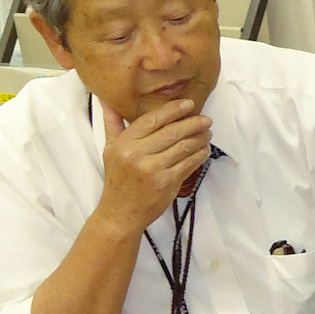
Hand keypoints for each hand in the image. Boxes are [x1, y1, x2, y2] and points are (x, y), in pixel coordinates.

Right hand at [98, 101, 211, 233]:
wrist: (121, 213)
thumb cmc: (118, 179)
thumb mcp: (109, 150)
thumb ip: (113, 124)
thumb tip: (107, 100)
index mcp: (124, 144)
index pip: (152, 119)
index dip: (173, 110)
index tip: (189, 104)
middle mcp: (137, 154)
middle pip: (172, 132)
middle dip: (193, 123)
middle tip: (206, 119)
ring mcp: (153, 169)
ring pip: (184, 147)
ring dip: (200, 138)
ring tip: (207, 133)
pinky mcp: (167, 183)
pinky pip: (189, 163)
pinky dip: (200, 155)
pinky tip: (204, 150)